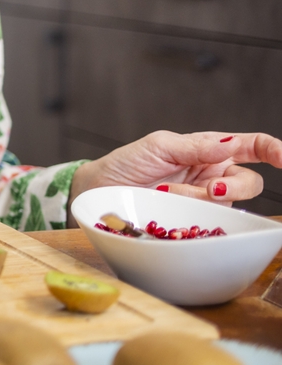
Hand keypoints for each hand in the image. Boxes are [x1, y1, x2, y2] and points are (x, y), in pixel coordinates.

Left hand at [70, 130, 281, 206]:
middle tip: (209, 189)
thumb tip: (232, 144)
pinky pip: (209, 220)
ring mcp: (204, 200)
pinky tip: (168, 204)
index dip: (275, 151)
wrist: (101, 190)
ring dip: (200, 199)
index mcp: (209, 149)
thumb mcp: (159, 146)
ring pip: (229, 204)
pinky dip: (190, 212)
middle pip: (249, 183)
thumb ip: (196, 146)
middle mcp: (212, 175)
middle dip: (234, 188)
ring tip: (167, 193)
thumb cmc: (128, 163)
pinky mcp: (194, 220)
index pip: (251, 147)